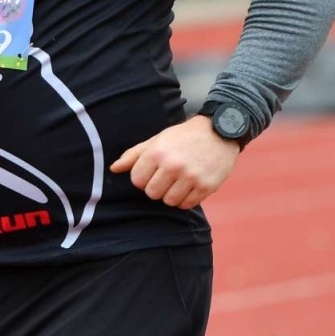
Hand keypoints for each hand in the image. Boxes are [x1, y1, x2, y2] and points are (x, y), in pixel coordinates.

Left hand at [110, 115, 240, 209]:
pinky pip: (187, 204)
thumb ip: (134, 155)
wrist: (220, 130)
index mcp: (158, 152)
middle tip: (167, 177)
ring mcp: (191, 177)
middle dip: (157, 187)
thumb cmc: (184, 136)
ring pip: (169, 201)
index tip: (153, 171)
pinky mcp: (206, 186)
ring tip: (179, 181)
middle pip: (152, 193)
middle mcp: (173, 165)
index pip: (137, 181)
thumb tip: (114, 169)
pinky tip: (190, 185)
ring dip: (172, 194)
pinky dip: (186, 199)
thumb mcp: (158, 140)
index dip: (143, 178)